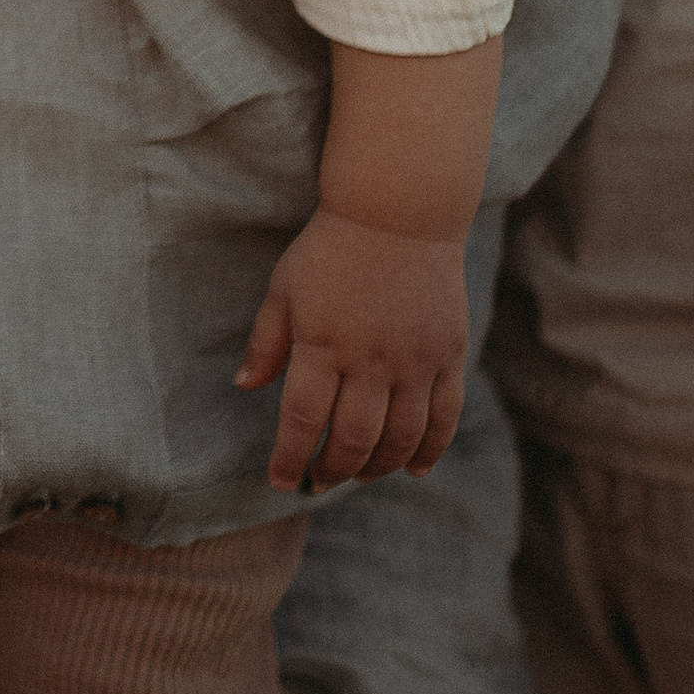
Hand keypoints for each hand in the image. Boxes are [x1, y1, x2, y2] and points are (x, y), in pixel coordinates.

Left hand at [236, 207, 468, 491]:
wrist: (400, 211)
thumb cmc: (332, 248)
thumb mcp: (285, 288)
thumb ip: (267, 342)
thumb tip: (244, 387)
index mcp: (322, 344)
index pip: (304, 420)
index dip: (291, 459)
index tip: (282, 481)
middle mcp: (371, 360)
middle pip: (354, 439)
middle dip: (333, 471)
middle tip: (320, 481)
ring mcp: (415, 360)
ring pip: (401, 437)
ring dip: (378, 467)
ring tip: (360, 475)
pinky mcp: (449, 354)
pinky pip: (444, 417)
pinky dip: (430, 449)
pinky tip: (414, 468)